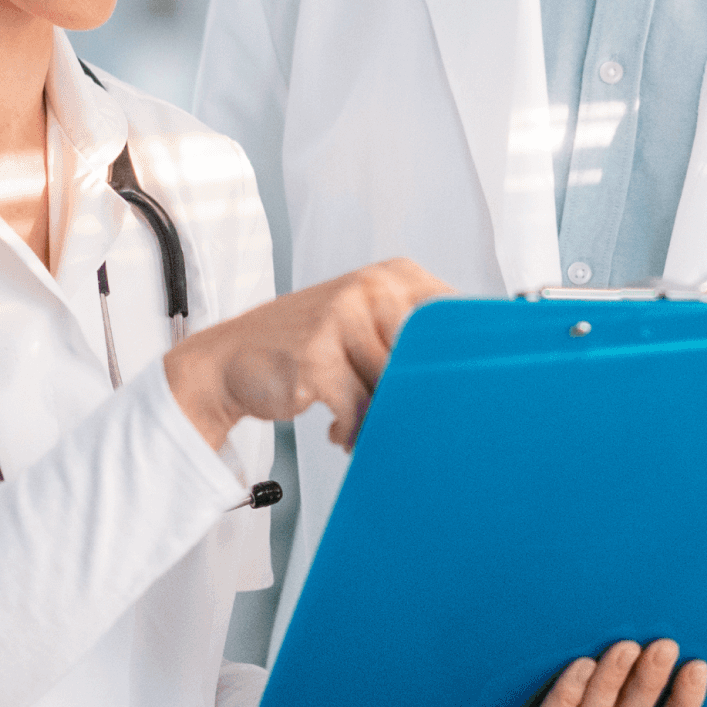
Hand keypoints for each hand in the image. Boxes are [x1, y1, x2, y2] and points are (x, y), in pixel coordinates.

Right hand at [162, 259, 449, 450]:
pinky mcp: (318, 358)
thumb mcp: (367, 327)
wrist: (231, 360)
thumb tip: (475, 381)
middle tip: (406, 419)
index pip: (455, 319)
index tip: (461, 391)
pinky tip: (338, 429)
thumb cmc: (309, 349)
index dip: (462, 363)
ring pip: (393, 389)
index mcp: (394, 275)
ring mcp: (343, 319)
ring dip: (379, 421)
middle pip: (427, 360)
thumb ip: (414, 343)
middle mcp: (372, 287)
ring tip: (361, 423)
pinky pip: (358, 411)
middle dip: (415, 400)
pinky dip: (351, 431)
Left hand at [437, 640, 706, 706]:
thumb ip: (612, 680)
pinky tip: (577, 667)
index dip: (684, 705)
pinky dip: (565, 699)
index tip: (698, 664)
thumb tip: (650, 612)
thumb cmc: (523, 703)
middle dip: (648, 684)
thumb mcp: (577, 696)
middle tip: (663, 643)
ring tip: (623, 646)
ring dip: (611, 686)